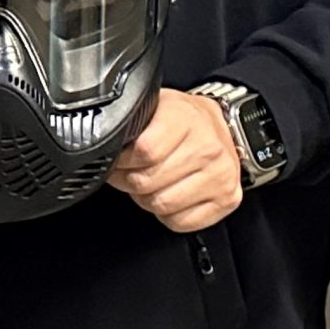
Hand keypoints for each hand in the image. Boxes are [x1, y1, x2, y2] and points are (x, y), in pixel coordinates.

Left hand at [109, 89, 241, 232]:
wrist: (218, 125)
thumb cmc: (180, 118)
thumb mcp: (153, 106)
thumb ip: (130, 122)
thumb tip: (102, 143)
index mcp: (186, 120)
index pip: (144, 151)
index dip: (121, 160)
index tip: (117, 158)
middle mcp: (209, 149)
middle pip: (147, 182)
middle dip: (127, 180)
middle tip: (128, 172)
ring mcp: (221, 176)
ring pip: (161, 204)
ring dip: (145, 198)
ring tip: (149, 182)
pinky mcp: (227, 200)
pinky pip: (180, 222)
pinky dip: (167, 214)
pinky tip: (168, 194)